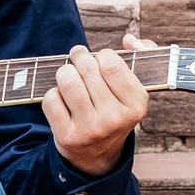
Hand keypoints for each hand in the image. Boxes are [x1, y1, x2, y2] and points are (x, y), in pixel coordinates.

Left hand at [41, 45, 148, 178]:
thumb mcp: (135, 88)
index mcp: (136, 104)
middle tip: (78, 58)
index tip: (100, 59)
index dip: (102, 55)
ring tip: (69, 75)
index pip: (111, 63)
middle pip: (87, 69)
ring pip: (67, 81)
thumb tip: (129, 39)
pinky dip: (54, 94)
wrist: (97, 155)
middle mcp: (115, 118)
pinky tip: (63, 100)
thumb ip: (142, 55)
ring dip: (65, 73)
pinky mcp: (68, 137)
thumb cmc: (115, 111)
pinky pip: (52, 98)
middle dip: (79, 58)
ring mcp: (91, 129)